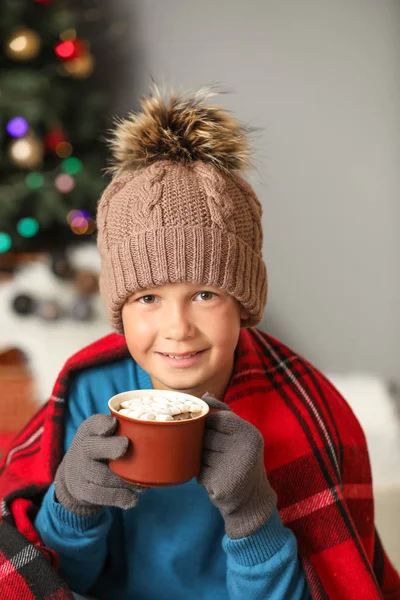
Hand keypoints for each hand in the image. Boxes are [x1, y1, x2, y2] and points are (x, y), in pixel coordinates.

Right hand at [54, 414, 145, 515]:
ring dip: (123, 481)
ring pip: (102, 476)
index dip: (102, 424)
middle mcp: (83, 448)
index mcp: (90, 430)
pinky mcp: (82, 490)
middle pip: (93, 448)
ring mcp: (81, 471)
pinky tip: (132, 499)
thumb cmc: (100, 447)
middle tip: (125, 446)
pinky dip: (118, 498)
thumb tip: (154, 430)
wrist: (74, 473)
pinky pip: (100, 495)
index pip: (94, 424)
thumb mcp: (105, 434)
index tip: (113, 423)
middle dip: (110, 447)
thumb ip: (124, 429)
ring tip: (143, 485)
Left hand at [198, 393, 276, 538]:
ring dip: (201, 458)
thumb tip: (205, 395)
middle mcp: (243, 449)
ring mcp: (232, 467)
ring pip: (200, 453)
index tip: (209, 430)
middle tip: (215, 451)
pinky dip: (201, 473)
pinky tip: (215, 477)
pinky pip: (198, 470)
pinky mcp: (220, 485)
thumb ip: (223, 412)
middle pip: (206, 436)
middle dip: (204, 442)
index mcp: (249, 433)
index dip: (207, 423)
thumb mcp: (241, 434)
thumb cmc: (242, 459)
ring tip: (217, 465)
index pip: (217, 418)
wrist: (251, 499)